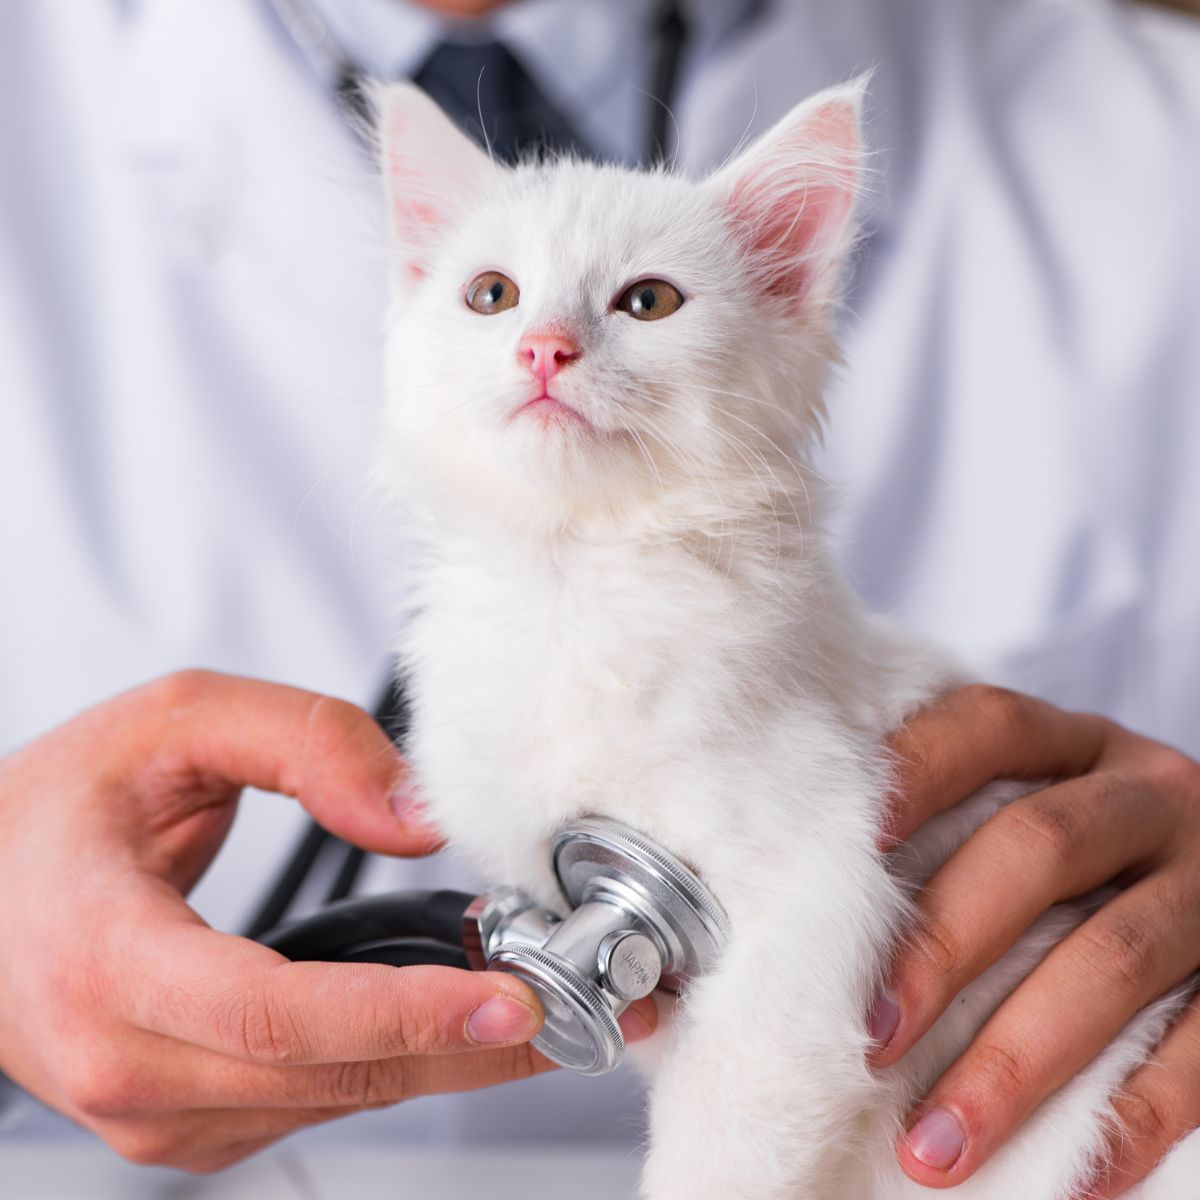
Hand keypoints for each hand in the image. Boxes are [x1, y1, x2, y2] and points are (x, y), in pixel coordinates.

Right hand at [0, 671, 656, 1171]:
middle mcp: (126, 1061)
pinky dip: (398, 1062)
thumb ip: (307, 744)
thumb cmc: (56, 810)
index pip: (284, 1016)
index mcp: (109, 960)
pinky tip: (461, 1020)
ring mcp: (152, 1109)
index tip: (519, 1002)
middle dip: (481, 1046)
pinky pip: (314, 1101)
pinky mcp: (180, 1121)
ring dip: (455, 1059)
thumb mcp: (175, 724)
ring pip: (339, 1100)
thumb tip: (418, 813)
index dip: (413, 1015)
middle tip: (595, 1011)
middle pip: (338, 1073)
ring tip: (554, 1008)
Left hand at [866, 685, 1199, 1194]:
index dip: (916, 771)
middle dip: (945, 945)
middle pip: (1039, 846)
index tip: (849, 845)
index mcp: (1075, 746)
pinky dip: (1136, 1117)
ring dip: (1017, 1061)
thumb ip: (944, 830)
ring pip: (1112, 960)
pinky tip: (1072, 1180)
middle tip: (870, 1035)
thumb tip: (798, 905)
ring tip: (935, 1143)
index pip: (988, 727)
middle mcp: (1149, 798)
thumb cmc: (1077, 860)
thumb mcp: (1030, 807)